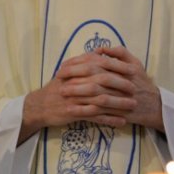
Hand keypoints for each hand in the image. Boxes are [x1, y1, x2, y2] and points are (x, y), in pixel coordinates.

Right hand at [19, 47, 162, 141]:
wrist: (39, 106)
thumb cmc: (57, 89)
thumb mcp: (68, 71)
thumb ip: (84, 62)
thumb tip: (101, 52)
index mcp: (74, 70)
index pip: (99, 64)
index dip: (117, 67)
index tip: (132, 70)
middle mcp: (75, 82)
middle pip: (102, 81)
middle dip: (120, 85)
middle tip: (134, 89)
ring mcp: (74, 98)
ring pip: (101, 100)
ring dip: (118, 103)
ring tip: (132, 106)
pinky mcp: (73, 113)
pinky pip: (95, 117)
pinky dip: (109, 119)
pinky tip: (121, 121)